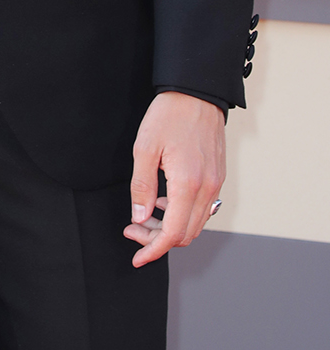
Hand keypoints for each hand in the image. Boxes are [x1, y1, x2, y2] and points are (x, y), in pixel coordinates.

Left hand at [124, 91, 224, 266]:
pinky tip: (163, 201)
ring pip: (195, 224)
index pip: (173, 234)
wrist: (196, 92)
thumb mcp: (145, 148)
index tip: (137, 256)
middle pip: (186, 234)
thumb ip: (142, 186)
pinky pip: (202, 208)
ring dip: (170, 228)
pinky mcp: (217, 176)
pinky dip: (182, 214)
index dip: (153, 250)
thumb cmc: (169, 115)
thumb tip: (140, 217)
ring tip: (144, 217)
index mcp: (189, 185)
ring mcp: (215, 184)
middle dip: (157, 240)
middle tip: (133, 229)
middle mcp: (207, 189)